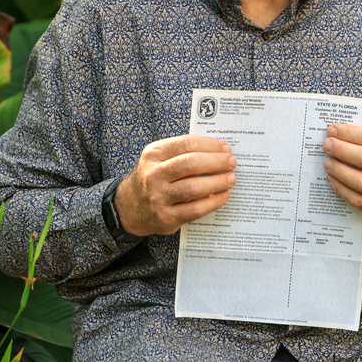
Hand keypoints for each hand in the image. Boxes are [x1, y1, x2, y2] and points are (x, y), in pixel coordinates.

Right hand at [115, 135, 236, 235]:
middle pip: (191, 164)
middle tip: (231, 162)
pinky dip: (214, 202)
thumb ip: (182, 151)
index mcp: (153, 154)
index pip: (186, 144)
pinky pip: (195, 209)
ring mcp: (159, 197)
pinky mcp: (167, 217)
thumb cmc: (152, 177)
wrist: (129, 206)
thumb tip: (218, 149)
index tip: (225, 148)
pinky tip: (223, 195)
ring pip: (194, 187)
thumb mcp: (158, 158)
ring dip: (218, 182)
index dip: (210, 145)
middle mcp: (154, 175)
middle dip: (217, 162)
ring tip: (230, 179)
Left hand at [322, 124, 361, 226]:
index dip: (350, 133)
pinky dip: (341, 188)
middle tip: (327, 144)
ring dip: (339, 170)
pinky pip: (358, 200)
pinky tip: (332, 178)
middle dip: (342, 150)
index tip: (333, 130)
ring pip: (361, 182)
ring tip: (327, 162)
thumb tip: (343, 131)